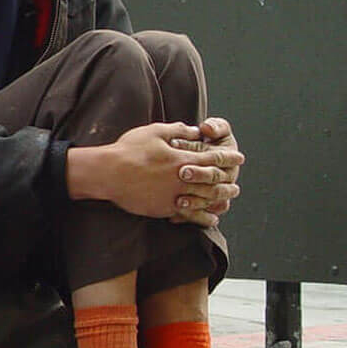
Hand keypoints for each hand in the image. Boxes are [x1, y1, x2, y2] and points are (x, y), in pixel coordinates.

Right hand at [67, 121, 243, 227]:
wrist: (107, 174)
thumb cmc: (128, 150)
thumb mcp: (153, 132)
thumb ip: (177, 130)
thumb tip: (195, 129)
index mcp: (182, 159)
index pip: (214, 157)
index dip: (228, 157)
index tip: (239, 157)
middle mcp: (182, 179)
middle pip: (214, 182)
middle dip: (227, 181)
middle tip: (235, 182)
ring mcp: (173, 196)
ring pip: (204, 200)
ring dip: (218, 199)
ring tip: (226, 200)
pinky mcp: (163, 208)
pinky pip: (189, 214)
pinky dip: (202, 216)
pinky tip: (209, 218)